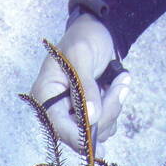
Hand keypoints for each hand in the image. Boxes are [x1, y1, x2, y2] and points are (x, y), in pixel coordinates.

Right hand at [31, 14, 131, 151]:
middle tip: (121, 86)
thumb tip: (91, 116)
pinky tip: (116, 86)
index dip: (79, 135)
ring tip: (120, 81)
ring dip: (114, 108)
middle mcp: (57, 109)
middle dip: (106, 113)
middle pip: (81, 133)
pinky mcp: (89, 113)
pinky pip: (105, 125)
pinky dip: (115, 107)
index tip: (98, 134)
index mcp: (45, 96)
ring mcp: (73, 113)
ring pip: (97, 130)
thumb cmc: (83, 37)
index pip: (59, 127)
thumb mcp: (82, 55)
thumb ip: (84, 87)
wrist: (97, 30)